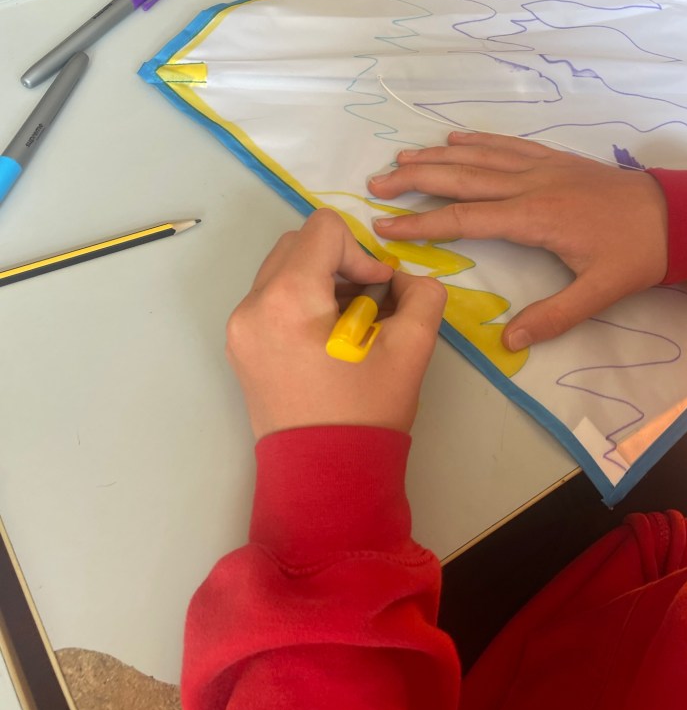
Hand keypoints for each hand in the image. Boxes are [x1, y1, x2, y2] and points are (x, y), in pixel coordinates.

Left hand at [226, 208, 445, 440]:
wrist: (324, 479)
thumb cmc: (366, 414)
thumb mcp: (411, 350)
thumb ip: (423, 296)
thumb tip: (404, 280)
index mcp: (288, 299)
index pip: (325, 229)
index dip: (361, 253)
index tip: (378, 293)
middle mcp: (252, 305)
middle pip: (299, 243)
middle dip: (339, 264)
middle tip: (368, 306)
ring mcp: (239, 327)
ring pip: (282, 269)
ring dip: (320, 281)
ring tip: (349, 327)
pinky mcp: (239, 346)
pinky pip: (270, 299)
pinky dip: (301, 303)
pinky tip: (326, 342)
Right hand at [368, 132, 667, 348]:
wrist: (674, 214)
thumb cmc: (635, 254)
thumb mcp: (599, 293)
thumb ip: (553, 317)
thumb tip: (508, 341)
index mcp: (533, 218)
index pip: (464, 219)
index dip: (421, 223)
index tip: (385, 227)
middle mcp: (528, 185)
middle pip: (460, 178)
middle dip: (415, 180)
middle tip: (375, 184)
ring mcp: (539, 166)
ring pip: (477, 156)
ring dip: (436, 156)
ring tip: (399, 160)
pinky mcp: (551, 158)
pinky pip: (505, 143)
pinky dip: (476, 139)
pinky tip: (453, 137)